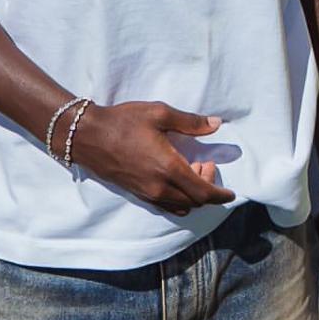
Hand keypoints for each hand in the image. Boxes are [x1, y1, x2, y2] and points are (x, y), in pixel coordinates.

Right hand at [68, 101, 235, 215]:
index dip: (220, 195)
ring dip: (193, 194)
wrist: (87, 136)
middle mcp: (159, 186)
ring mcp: (146, 193)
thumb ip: (190, 122)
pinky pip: (165, 205)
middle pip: (194, 201)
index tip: (231, 193)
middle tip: (206, 164)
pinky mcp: (137, 193)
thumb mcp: (159, 113)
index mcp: (169, 167)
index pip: (203, 192)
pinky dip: (179, 199)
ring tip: (192, 170)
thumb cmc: (124, 121)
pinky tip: (177, 180)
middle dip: (208, 189)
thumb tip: (215, 125)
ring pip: (180, 206)